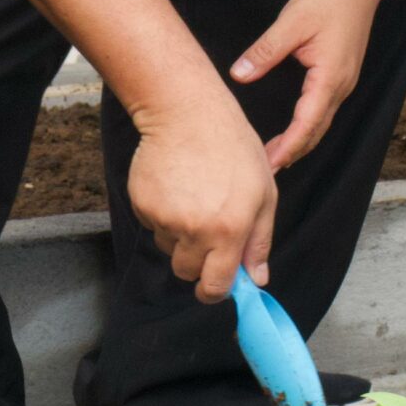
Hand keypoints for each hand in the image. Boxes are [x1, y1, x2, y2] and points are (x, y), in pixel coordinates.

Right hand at [124, 92, 277, 303]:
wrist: (187, 113)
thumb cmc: (233, 148)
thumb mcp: (263, 193)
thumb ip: (259, 241)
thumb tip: (258, 280)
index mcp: (230, 230)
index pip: (215, 286)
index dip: (214, 292)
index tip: (215, 287)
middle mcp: (195, 230)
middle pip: (186, 272)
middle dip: (196, 261)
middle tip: (207, 229)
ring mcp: (165, 218)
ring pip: (168, 247)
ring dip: (178, 235)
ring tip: (192, 198)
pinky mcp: (142, 204)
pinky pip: (152, 225)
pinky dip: (161, 213)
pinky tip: (175, 186)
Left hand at [231, 0, 379, 171]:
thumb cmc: (326, 0)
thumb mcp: (290, 24)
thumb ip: (264, 52)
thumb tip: (238, 75)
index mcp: (329, 78)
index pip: (307, 124)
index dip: (288, 147)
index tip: (268, 164)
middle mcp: (341, 86)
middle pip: (316, 131)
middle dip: (292, 153)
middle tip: (264, 172)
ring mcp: (344, 82)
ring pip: (321, 123)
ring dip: (300, 142)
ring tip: (274, 157)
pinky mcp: (341, 75)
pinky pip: (324, 110)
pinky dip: (308, 127)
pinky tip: (293, 129)